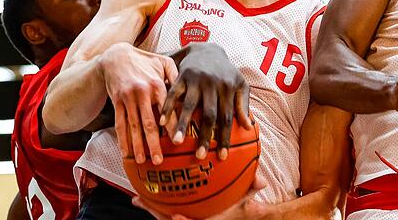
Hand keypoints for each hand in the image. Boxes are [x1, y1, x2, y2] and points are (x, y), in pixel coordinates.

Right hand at [100, 42, 177, 164]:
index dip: (172, 127)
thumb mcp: (163, 62)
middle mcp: (142, 93)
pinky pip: (119, 123)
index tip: (178, 141)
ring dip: (137, 145)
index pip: (167, 110)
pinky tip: (126, 152)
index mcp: (157, 84)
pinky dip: (122, 139)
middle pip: (149, 123)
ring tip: (142, 160)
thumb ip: (177, 76)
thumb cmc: (145, 60)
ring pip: (133, 126)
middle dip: (153, 143)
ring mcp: (127, 99)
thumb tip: (190, 90)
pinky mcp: (117, 102)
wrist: (116, 55)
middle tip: (159, 160)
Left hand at [131, 176, 267, 219]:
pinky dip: (157, 203)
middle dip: (155, 212)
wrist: (240, 216)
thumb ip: (253, 188)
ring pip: (164, 215)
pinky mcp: (185, 213)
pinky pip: (167, 209)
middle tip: (139, 201)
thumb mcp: (249, 198)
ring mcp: (188, 217)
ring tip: (136, 198)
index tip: (174, 217)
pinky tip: (147, 192)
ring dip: (151, 208)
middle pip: (170, 219)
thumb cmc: (242, 207)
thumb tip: (261, 181)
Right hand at [160, 43, 251, 159]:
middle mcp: (213, 85)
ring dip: (182, 125)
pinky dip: (167, 107)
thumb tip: (249, 127)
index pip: (227, 118)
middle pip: (209, 115)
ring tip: (177, 142)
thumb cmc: (226, 71)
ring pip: (190, 106)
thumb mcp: (240, 83)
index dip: (224, 138)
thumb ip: (243, 104)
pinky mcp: (182, 76)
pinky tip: (161, 122)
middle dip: (204, 136)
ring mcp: (197, 80)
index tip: (221, 156)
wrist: (208, 48)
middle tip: (199, 156)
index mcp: (228, 88)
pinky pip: (173, 93)